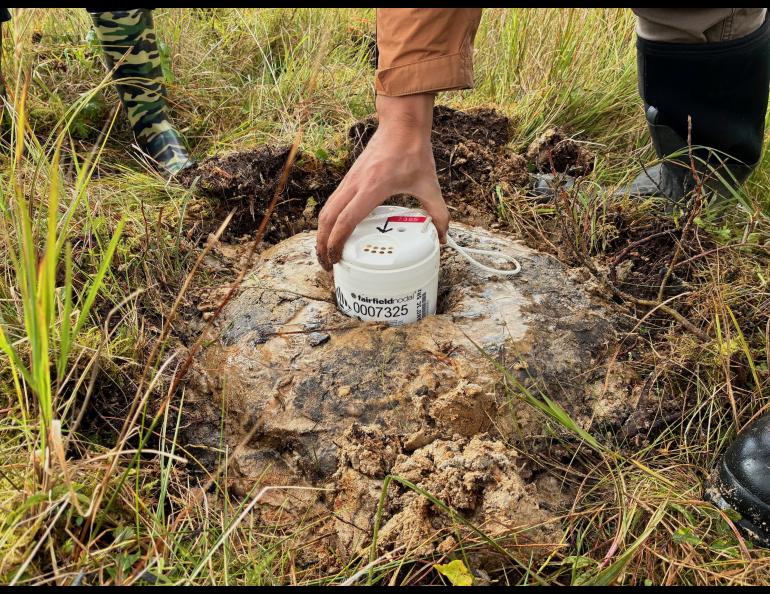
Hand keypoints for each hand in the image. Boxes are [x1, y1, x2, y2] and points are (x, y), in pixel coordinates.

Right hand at [316, 93, 446, 270]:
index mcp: (372, 188)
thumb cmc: (413, 152)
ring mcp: (349, 180)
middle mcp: (355, 184)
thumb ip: (438, 212)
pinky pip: (332, 202)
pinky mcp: (349, 178)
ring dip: (322, 233)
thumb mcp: (429, 185)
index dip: (337, 243)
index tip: (337, 259)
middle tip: (328, 264)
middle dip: (322, 244)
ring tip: (327, 252)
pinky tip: (336, 231)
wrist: (401, 124)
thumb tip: (441, 237)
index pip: (346, 220)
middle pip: (327, 219)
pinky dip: (328, 220)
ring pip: (326, 210)